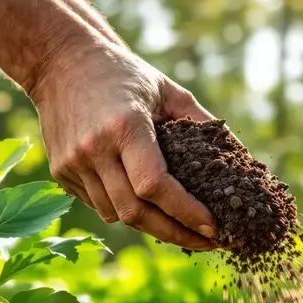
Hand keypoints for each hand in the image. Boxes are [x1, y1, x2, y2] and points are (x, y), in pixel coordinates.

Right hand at [27, 36, 216, 249]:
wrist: (60, 61)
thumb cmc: (123, 73)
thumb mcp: (168, 90)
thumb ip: (203, 122)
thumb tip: (242, 158)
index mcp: (125, 127)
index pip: (156, 186)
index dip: (186, 212)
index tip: (213, 227)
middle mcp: (95, 148)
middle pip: (135, 212)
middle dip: (174, 234)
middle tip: (205, 241)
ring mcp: (73, 163)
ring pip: (116, 214)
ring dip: (150, 225)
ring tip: (179, 225)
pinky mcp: (60, 172)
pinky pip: (99, 205)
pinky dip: (124, 210)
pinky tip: (144, 204)